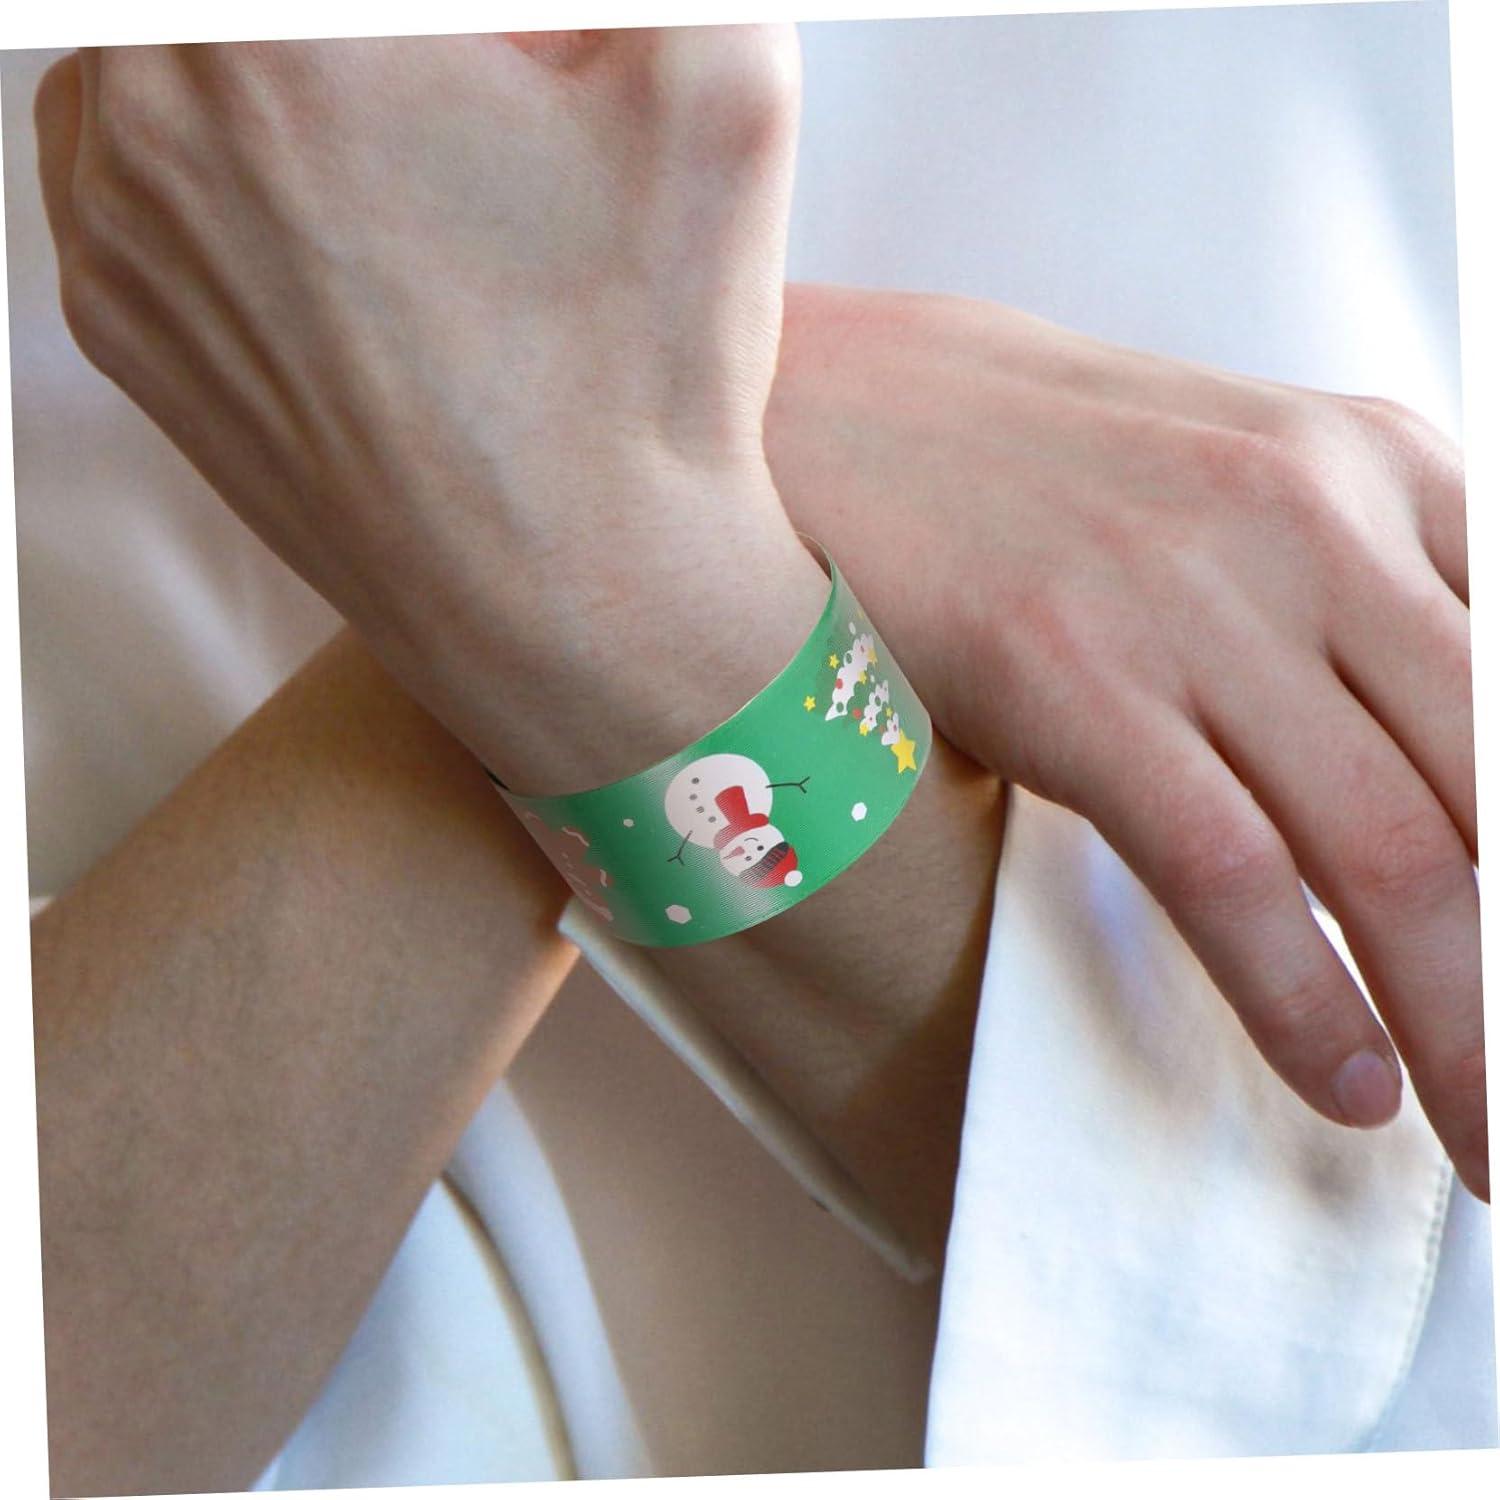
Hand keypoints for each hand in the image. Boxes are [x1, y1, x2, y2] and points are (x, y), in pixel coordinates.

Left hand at [34, 31, 826, 791]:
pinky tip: (344, 225)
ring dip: (274, 66)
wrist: (579, 608)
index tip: (509, 69)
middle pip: (256, 22)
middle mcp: (148, 106)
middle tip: (472, 103)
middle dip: (376, 51)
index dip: (469, 40)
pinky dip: (224, 156)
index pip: (363, 4)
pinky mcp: (120, 328)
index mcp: (272, 26)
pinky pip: (138, 171)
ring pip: (171, 55)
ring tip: (406, 151)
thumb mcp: (723, 79)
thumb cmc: (643, 371)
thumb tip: (571, 12)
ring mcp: (114, 230)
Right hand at [770, 285, 1484, 1200]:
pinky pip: (1230, 869)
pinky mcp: (1071, 673)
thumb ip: (1361, 602)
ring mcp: (1189, 596)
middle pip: (1495, 793)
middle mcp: (1312, 518)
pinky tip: (1345, 1080)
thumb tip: (1445, 785)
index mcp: (1381, 464)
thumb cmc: (1038, 474)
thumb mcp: (1239, 488)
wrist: (839, 412)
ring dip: (1465, 1026)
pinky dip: (1303, 999)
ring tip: (1485, 1135)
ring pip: (1390, 850)